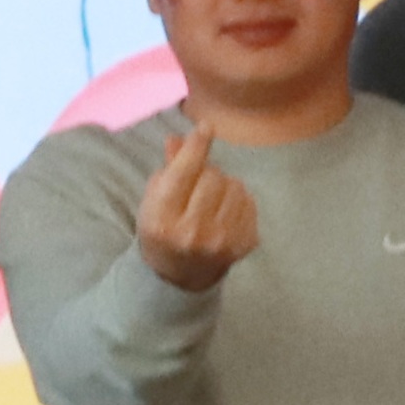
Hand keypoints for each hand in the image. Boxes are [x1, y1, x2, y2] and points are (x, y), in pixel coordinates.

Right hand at [134, 126, 259, 289]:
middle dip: (206, 173)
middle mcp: (193, 233)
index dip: (195, 146)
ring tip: (211, 199)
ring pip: (235, 186)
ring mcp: (222, 241)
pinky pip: (249, 201)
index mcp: (163, 220)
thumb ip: (169, 169)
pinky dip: (239, 199)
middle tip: (197, 185)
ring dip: (224, 185)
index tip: (206, 127)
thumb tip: (178, 138)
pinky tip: (225, 212)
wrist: (179, 277)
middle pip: (212, 177)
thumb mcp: (154, 202)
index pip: (183, 174)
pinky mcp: (244, 244)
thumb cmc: (162, 230)